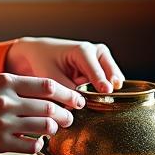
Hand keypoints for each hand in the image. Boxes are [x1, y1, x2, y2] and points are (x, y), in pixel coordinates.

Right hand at [0, 73, 86, 154]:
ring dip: (54, 129)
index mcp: (4, 81)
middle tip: (70, 118)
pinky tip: (36, 143)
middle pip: (50, 106)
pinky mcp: (0, 143)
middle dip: (65, 113)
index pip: (46, 85)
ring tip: (54, 129)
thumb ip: (14, 88)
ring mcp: (3, 123)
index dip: (67, 93)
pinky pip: (32, 145)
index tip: (76, 98)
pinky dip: (39, 145)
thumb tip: (45, 94)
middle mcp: (5, 100)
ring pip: (45, 126)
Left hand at [4, 36, 123, 93]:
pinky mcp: (101, 69)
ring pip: (114, 79)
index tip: (107, 91)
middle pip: (112, 72)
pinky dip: (105, 91)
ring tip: (101, 99)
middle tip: (110, 98)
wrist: (40, 52)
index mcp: (83, 50)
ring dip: (108, 89)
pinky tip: (99, 97)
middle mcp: (96, 52)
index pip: (95, 69)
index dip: (101, 81)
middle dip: (112, 85)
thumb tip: (80, 104)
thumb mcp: (50, 76)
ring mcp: (101, 60)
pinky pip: (110, 83)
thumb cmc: (43, 61)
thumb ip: (66, 90)